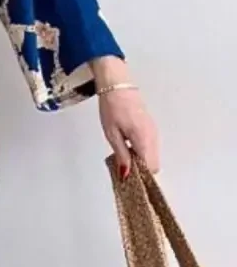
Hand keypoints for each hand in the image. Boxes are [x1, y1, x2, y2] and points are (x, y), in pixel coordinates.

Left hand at [91, 57, 159, 176]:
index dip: (140, 177)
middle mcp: (153, 137)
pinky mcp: (151, 129)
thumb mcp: (112, 134)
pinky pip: (150, 148)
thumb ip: (121, 155)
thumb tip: (126, 174)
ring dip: (140, 162)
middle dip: (140, 171)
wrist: (118, 86)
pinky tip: (127, 149)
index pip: (151, 168)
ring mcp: (154, 132)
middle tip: (123, 169)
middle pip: (154, 165)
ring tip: (122, 158)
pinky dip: (141, 153)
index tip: (128, 180)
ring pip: (153, 156)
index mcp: (144, 139)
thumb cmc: (113, 107)